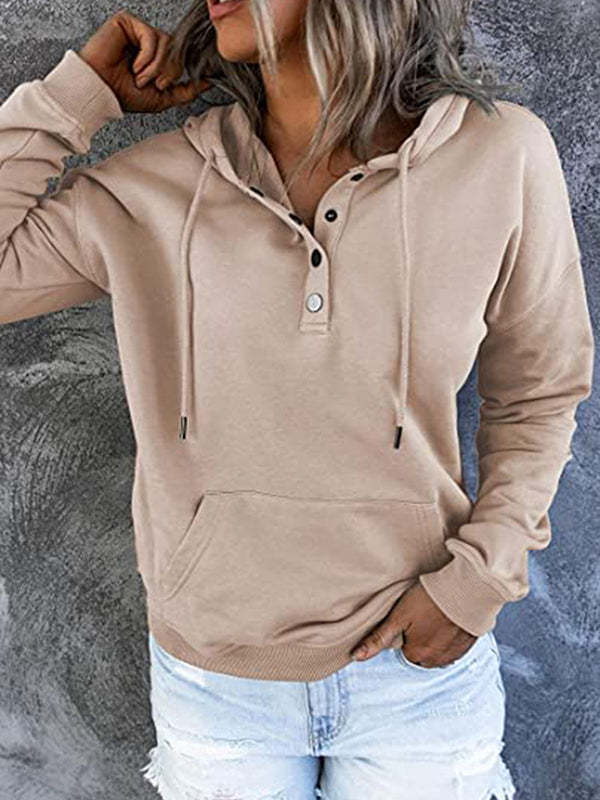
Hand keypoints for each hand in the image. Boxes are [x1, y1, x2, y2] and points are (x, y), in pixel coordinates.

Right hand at [78, 10, 211, 113]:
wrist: (100, 91)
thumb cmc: (124, 95)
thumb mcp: (163, 98)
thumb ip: (186, 90)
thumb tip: (209, 82)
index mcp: (156, 57)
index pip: (180, 56)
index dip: (181, 69)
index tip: (182, 80)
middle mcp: (148, 42)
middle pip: (177, 50)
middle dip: (168, 72)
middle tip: (154, 84)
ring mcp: (138, 30)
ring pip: (167, 43)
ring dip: (156, 67)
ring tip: (140, 78)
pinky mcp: (127, 22)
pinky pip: (151, 36)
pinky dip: (146, 57)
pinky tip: (134, 66)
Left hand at [349, 581, 477, 666]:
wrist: (465, 589)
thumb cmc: (428, 599)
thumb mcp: (398, 616)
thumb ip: (378, 638)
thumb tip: (355, 657)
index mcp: (417, 655)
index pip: (405, 650)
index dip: (406, 632)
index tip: (411, 617)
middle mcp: (437, 661)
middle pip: (422, 653)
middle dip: (422, 638)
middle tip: (424, 615)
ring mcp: (454, 654)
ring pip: (438, 651)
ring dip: (437, 639)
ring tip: (437, 616)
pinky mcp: (468, 646)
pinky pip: (455, 647)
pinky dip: (452, 637)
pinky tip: (450, 620)